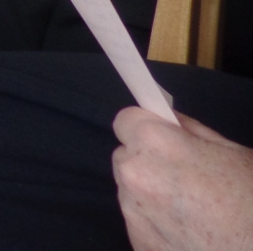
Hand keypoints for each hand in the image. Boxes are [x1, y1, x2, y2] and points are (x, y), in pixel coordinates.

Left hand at [113, 107, 252, 250]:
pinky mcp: (138, 244)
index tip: (162, 137)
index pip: (126, 121)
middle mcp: (134, 176)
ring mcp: (133, 214)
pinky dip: (155, 221)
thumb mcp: (233, 152)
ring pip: (129, 189)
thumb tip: (169, 121)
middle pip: (126, 157)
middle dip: (148, 160)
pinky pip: (138, 221)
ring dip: (149, 192)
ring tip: (190, 206)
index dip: (147, 127)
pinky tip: (187, 228)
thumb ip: (191, 132)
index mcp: (155, 144)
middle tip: (184, 175)